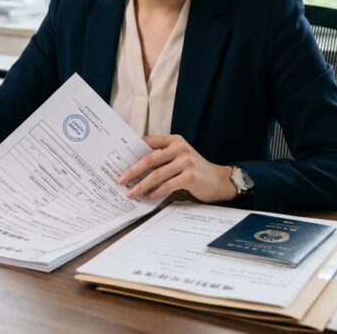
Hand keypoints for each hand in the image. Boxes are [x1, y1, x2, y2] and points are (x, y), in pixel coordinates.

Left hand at [116, 135, 236, 202]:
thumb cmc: (194, 169)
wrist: (218, 180)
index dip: (131, 151)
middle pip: (149, 159)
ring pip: (156, 174)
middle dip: (132, 171)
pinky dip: (156, 192)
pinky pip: (167, 185)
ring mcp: (186, 161)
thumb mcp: (178, 157)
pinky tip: (148, 197)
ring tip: (131, 193)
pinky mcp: (190, 176)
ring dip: (141, 185)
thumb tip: (133, 167)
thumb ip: (161, 157)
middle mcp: (179, 148)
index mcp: (173, 140)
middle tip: (121, 180)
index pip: (147, 142)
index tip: (118, 162)